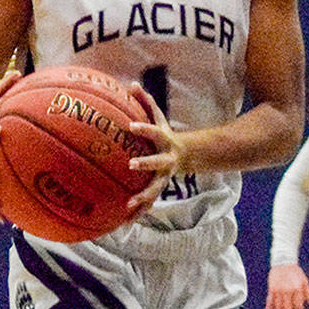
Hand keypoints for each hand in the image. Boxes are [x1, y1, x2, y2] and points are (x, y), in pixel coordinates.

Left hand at [122, 82, 179, 216]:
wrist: (185, 156)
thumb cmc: (164, 134)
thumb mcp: (158, 118)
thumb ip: (146, 102)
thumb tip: (132, 84)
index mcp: (164, 142)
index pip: (153, 132)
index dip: (143, 128)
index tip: (130, 126)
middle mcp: (166, 161)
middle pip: (158, 165)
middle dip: (146, 165)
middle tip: (131, 165)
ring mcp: (163, 177)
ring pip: (154, 190)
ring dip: (142, 199)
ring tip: (127, 207)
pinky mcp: (157, 190)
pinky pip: (147, 204)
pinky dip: (137, 214)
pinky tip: (123, 224)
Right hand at [264, 264, 308, 308]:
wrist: (283, 261)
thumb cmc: (296, 272)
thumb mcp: (304, 281)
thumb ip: (308, 293)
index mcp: (297, 289)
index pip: (298, 305)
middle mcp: (287, 291)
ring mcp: (278, 290)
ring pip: (278, 307)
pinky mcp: (271, 289)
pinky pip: (269, 302)